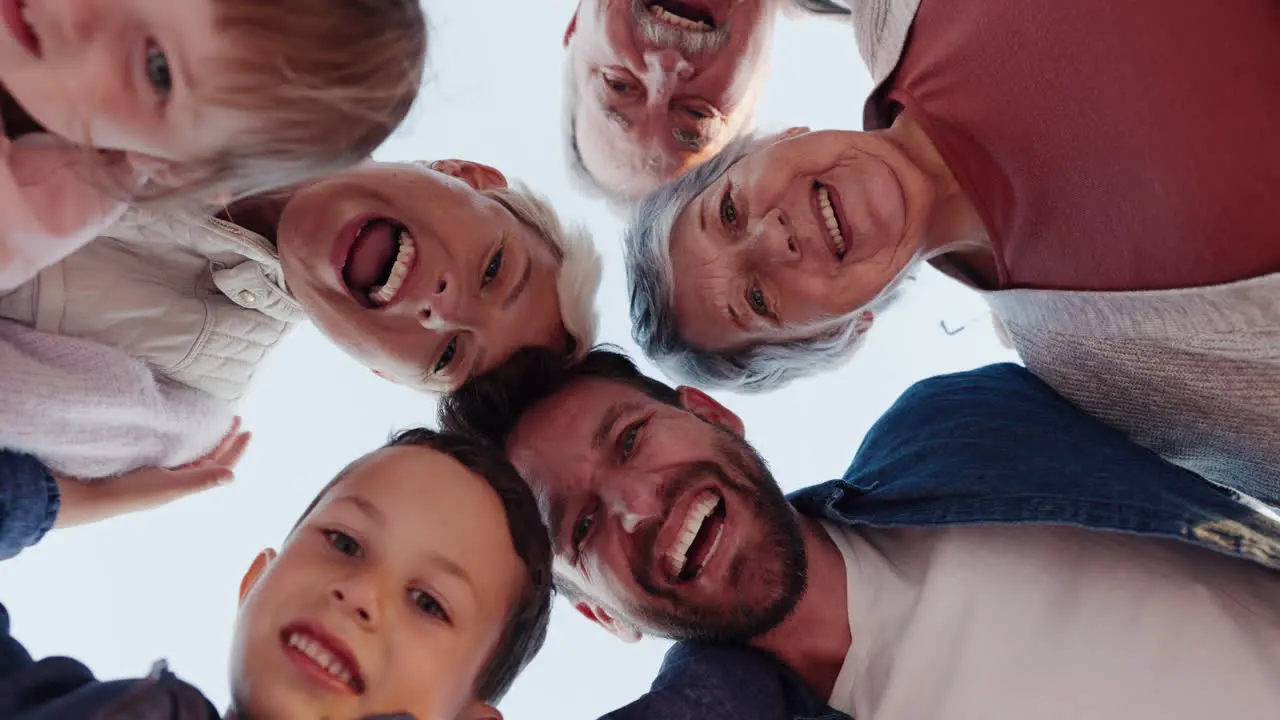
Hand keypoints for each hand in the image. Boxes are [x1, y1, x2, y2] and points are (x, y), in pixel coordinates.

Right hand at [53, 417, 251, 529]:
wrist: (95, 495)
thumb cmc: (134, 493)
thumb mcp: (171, 485)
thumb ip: (201, 480)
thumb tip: (232, 476)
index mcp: (188, 483)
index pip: (220, 464)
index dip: (235, 449)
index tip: (247, 430)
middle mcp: (178, 476)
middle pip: (210, 455)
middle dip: (225, 438)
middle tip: (236, 418)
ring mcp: (164, 469)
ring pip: (194, 451)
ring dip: (209, 437)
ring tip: (218, 420)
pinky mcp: (148, 461)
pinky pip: (176, 447)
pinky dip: (187, 436)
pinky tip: (187, 427)